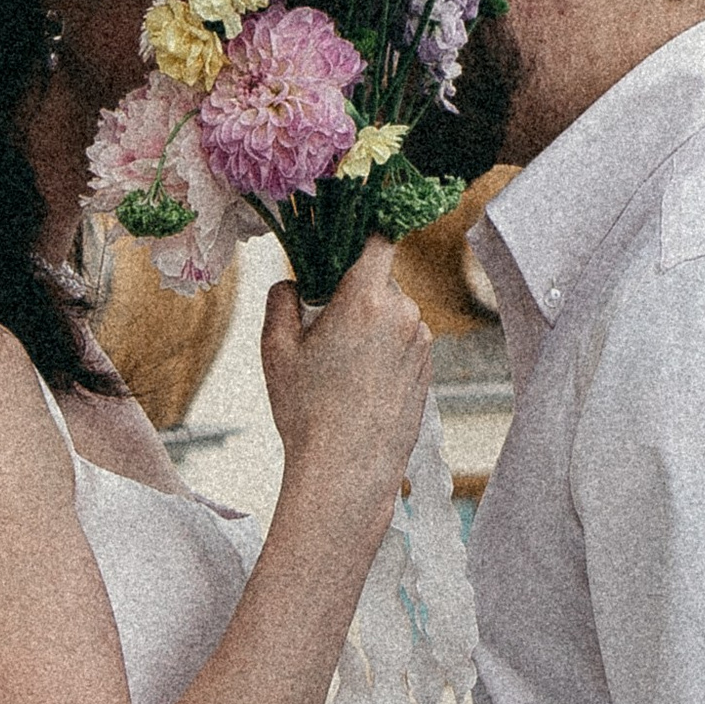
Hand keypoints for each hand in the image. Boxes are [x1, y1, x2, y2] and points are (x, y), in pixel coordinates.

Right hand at [260, 242, 431, 544]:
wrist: (347, 470)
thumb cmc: (308, 411)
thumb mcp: (276, 350)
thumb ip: (281, 300)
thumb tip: (291, 284)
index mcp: (366, 298)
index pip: (379, 238)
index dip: (363, 234)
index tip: (346, 242)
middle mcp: (403, 313)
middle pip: (381, 280)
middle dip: (355, 292)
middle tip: (324, 323)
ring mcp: (421, 342)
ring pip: (393, 312)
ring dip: (371, 323)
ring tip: (340, 364)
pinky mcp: (428, 369)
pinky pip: (405, 341)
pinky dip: (386, 349)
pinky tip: (360, 382)